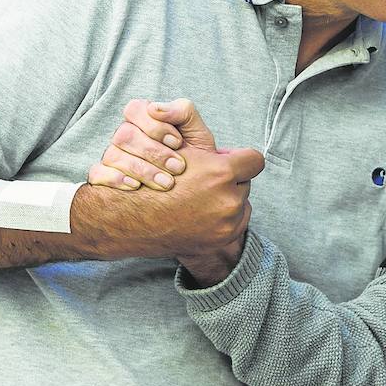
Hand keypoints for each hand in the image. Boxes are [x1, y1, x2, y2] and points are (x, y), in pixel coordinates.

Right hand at [88, 99, 193, 190]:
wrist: (195, 186)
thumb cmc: (194, 154)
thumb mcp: (196, 131)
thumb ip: (182, 111)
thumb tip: (155, 108)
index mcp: (143, 118)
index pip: (134, 110)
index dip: (155, 126)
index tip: (178, 143)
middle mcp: (124, 134)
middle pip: (125, 135)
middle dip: (153, 152)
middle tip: (178, 167)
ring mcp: (112, 154)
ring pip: (114, 155)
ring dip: (142, 170)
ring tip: (166, 183)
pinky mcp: (104, 175)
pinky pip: (98, 173)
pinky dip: (115, 179)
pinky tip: (136, 187)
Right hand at [92, 100, 264, 282]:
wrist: (132, 219)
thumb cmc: (154, 178)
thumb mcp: (181, 151)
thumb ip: (209, 147)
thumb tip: (231, 153)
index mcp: (221, 173)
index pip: (254, 160)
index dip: (242, 158)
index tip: (233, 161)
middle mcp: (229, 200)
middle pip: (245, 182)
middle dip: (230, 180)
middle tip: (209, 181)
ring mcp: (227, 223)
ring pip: (241, 202)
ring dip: (226, 199)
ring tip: (203, 197)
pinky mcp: (224, 238)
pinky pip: (237, 221)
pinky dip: (224, 217)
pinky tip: (203, 212)